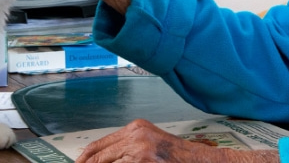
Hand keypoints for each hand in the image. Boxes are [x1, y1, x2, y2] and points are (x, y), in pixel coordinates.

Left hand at [75, 119, 279, 162]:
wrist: (203, 161)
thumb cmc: (179, 157)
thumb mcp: (150, 146)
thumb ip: (128, 149)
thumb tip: (102, 160)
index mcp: (135, 128)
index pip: (99, 144)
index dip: (85, 158)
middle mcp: (135, 134)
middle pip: (99, 156)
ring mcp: (139, 149)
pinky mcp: (142, 161)